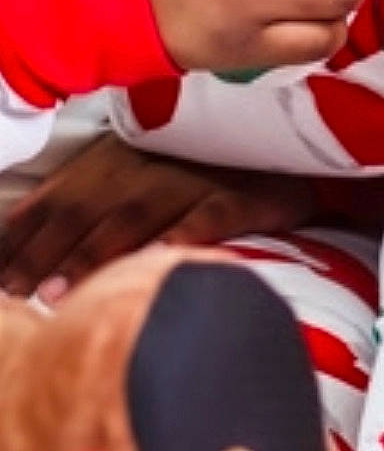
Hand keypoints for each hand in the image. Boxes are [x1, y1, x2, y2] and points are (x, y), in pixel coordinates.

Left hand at [0, 133, 316, 299]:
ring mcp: (196, 177)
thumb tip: (16, 230)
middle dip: (44, 253)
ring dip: (94, 252)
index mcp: (117, 157)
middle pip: (86, 207)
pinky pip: (208, 214)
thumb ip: (84, 202)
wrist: (289, 162)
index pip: (58, 197)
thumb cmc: (204, 176)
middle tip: (15, 293)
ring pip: (136, 212)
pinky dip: (182, 235)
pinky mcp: (243, 194)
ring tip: (61, 292)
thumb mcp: (136, 179)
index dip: (22, 237)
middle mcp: (150, 162)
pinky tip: (158, 260)